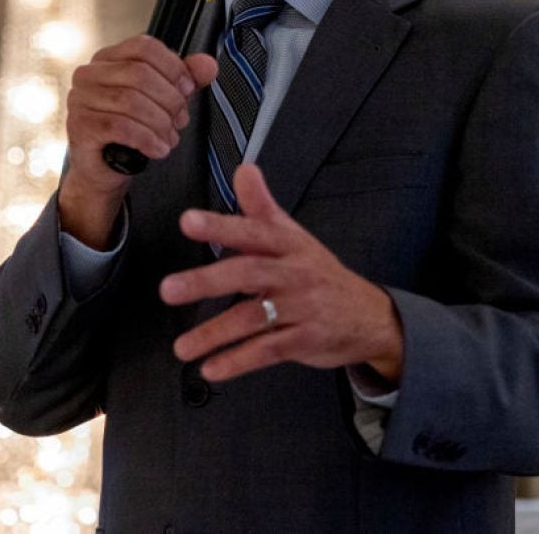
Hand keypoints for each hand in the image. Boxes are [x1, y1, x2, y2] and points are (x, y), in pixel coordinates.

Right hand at [59, 35, 216, 248]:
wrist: (104, 169)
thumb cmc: (130, 130)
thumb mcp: (162, 100)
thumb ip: (185, 79)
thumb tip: (207, 65)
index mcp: (108, 59)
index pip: (144, 47)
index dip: (173, 67)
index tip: (187, 89)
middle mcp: (89, 74)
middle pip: (139, 74)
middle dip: (170, 100)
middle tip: (180, 120)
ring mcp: (80, 99)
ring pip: (130, 101)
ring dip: (160, 122)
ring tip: (170, 137)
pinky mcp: (80, 126)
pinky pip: (120, 127)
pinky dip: (147, 139)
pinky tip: (158, 148)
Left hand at [159, 164, 403, 382]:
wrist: (370, 317)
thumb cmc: (319, 273)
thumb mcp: (294, 237)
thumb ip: (262, 206)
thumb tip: (244, 168)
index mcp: (288, 244)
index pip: (252, 231)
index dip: (221, 225)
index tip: (188, 221)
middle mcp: (295, 273)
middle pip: (248, 273)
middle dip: (206, 281)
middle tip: (168, 289)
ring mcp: (302, 308)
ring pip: (252, 318)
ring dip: (213, 334)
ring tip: (181, 347)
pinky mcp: (306, 340)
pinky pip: (267, 351)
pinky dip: (237, 361)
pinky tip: (211, 368)